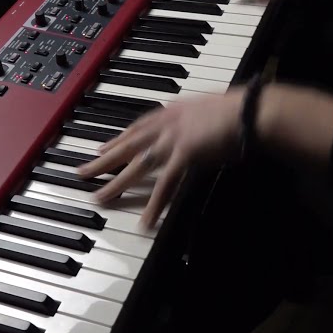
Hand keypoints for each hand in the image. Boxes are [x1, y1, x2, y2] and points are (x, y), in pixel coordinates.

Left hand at [75, 91, 244, 227]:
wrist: (251, 111)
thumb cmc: (240, 111)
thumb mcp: (209, 112)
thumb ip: (196, 121)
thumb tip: (196, 130)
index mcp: (173, 112)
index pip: (137, 127)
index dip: (117, 139)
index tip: (101, 148)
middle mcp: (167, 124)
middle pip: (127, 145)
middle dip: (103, 161)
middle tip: (82, 173)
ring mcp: (173, 140)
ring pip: (137, 166)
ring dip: (117, 183)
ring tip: (100, 198)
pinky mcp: (184, 155)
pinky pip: (165, 185)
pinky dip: (155, 204)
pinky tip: (145, 220)